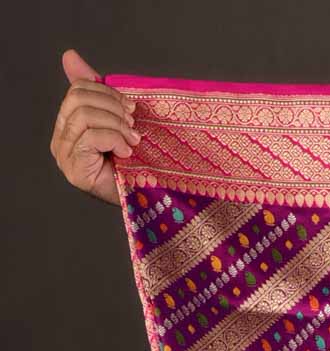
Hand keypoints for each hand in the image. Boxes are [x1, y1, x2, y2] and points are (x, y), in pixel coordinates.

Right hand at [50, 49, 137, 205]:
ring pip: (85, 116)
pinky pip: (90, 137)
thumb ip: (97, 91)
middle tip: (133, 123)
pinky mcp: (76, 170)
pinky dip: (114, 139)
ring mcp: (66, 156)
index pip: (78, 90)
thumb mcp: (117, 120)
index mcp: (68, 124)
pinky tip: (127, 152)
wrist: (149, 198)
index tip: (130, 108)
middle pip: (78, 99)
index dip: (106, 92)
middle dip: (112, 107)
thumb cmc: (135, 162)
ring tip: (133, 140)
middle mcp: (61, 140)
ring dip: (116, 125)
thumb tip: (70, 56)